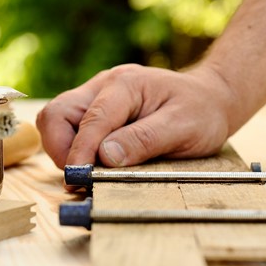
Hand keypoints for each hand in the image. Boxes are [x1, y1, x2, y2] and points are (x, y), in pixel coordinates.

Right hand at [36, 63, 240, 168]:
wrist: (209, 98)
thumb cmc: (201, 112)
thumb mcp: (183, 128)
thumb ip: (143, 140)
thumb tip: (103, 157)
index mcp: (125, 85)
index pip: (90, 120)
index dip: (80, 153)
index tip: (78, 180)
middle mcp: (103, 86)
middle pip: (57, 114)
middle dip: (61, 149)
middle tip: (80, 176)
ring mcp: (97, 96)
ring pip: (57, 120)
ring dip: (64, 150)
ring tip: (89, 171)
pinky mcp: (96, 109)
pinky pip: (69, 127)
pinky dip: (73, 148)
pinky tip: (93, 162)